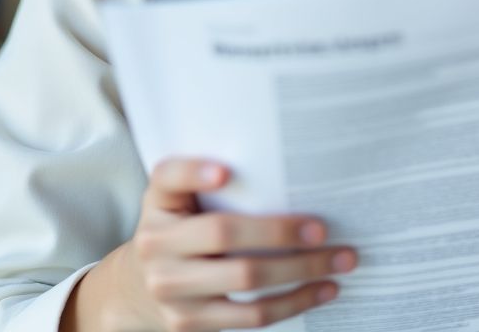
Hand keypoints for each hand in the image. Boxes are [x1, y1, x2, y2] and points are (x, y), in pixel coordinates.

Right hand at [120, 157, 356, 330]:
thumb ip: (199, 175)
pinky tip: (324, 289)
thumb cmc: (175, 224)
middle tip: (323, 228)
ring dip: (301, 271)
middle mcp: (156, 246)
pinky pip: (250, 317)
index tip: (225, 171)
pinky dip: (293, 303)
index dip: (194, 173)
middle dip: (279, 231)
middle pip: (223, 234)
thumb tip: (264, 163)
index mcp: (157, 204)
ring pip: (245, 279)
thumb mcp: (172, 195)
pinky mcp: (190, 323)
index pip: (169, 179)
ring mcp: (172, 290)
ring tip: (341, 260)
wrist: (136, 285)